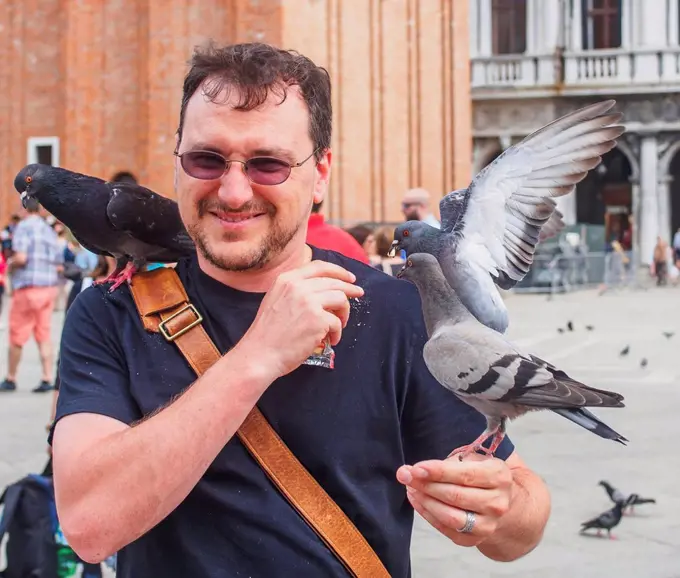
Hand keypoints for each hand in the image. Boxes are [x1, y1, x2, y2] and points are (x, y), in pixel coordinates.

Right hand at [238, 260, 363, 377]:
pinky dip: (337, 333)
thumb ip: (295, 290)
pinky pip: (337, 323)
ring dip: (344, 313)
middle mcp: (298, 286)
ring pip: (341, 299)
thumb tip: (323, 290)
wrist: (260, 354)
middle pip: (334, 282)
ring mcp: (309, 302)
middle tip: (358, 294)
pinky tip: (331, 340)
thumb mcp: (275, 300)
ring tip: (340, 325)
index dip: (338, 271)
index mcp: (287, 279)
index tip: (349, 278)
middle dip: (350, 289)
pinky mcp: (318, 320)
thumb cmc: (267, 333)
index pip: (319, 267)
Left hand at [396, 454, 512, 547]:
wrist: (500, 502)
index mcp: (498, 476)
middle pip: (455, 496)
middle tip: (406, 475)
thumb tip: (413, 470)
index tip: (416, 468)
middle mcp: (497, 503)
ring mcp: (488, 524)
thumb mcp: (472, 460)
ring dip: (425, 501)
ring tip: (411, 488)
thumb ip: (447, 463)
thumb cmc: (480, 475)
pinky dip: (427, 514)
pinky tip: (417, 501)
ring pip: (450, 516)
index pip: (465, 475)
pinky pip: (446, 529)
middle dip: (426, 485)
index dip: (438, 472)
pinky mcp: (475, 540)